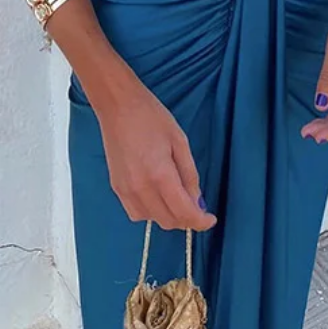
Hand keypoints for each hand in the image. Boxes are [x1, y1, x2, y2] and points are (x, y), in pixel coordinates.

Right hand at [95, 82, 217, 232]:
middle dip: (186, 219)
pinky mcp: (116, 188)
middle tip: (196, 206)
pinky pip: (136, 213)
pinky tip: (157, 196)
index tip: (210, 220)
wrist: (118, 106)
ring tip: (176, 198)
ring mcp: (125, 190)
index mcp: (160, 174)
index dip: (200, 222)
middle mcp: (141, 188)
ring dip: (168, 216)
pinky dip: (151, 212)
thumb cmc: (151, 117)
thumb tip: (197, 201)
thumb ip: (190, 174)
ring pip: (152, 220)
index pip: (183, 212)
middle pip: (168, 221)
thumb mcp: (179, 141)